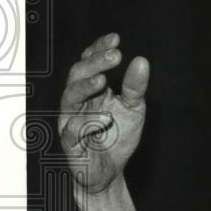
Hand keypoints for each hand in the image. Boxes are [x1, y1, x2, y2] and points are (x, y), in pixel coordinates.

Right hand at [58, 32, 149, 194]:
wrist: (109, 171)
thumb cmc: (117, 136)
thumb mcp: (133, 108)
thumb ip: (134, 87)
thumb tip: (141, 61)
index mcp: (91, 89)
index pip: (90, 63)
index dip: (99, 49)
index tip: (116, 39)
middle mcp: (77, 101)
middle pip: (77, 75)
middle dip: (94, 63)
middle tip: (115, 56)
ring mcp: (70, 120)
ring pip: (69, 98)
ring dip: (85, 87)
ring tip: (102, 81)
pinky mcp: (70, 143)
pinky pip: (72, 130)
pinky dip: (86, 124)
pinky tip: (104, 119)